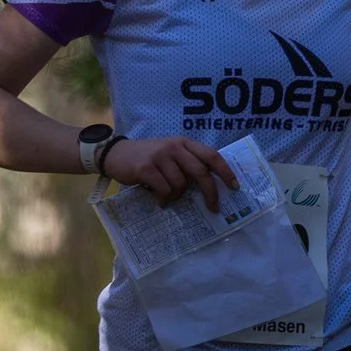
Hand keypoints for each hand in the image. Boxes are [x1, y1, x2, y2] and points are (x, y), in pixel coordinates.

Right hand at [103, 135, 237, 209]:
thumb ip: (187, 164)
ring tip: (167, 197)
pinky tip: (159, 200)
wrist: (116, 154)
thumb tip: (208, 187)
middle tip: (213, 207)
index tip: (234, 187)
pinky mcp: (146, 168)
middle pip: (200, 172)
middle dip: (210, 192)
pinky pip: (164, 190)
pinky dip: (164, 199)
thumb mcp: (170, 154)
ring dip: (176, 196)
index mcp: (184, 143)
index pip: (211, 155)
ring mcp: (160, 156)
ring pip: (180, 184)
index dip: (225, 171)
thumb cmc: (147, 157)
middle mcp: (174, 147)